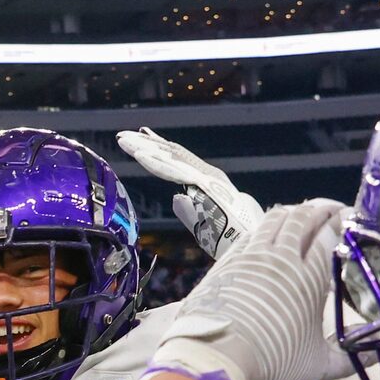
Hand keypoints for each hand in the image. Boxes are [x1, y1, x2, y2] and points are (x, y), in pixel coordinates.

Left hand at [118, 128, 262, 259]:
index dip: (158, 153)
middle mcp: (206, 175)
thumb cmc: (237, 240)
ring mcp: (206, 178)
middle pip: (171, 156)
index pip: (177, 164)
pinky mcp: (205, 184)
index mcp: (208, 183)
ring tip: (123, 139)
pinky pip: (175, 171)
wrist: (257, 243)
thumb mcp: (206, 228)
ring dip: (145, 148)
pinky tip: (140, 155)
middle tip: (122, 136)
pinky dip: (156, 162)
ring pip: (170, 158)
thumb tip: (175, 197)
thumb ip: (190, 213)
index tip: (139, 144)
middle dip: (146, 144)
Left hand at [149, 199, 349, 379]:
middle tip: (330, 210)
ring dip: (291, 213)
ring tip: (300, 215)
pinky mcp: (227, 261)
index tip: (350, 219)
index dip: (341, 222)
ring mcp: (252, 256)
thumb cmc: (272, 362)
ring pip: (275, 219)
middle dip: (319, 209)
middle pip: (303, 219)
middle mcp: (282, 257)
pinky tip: (265, 234)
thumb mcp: (317, 366)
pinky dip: (264, 228)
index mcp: (309, 277)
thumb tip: (376, 352)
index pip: (329, 235)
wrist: (216, 358)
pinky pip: (250, 233)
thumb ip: (349, 358)